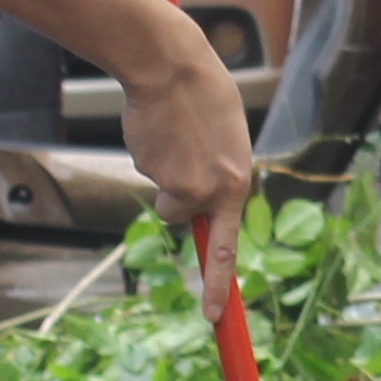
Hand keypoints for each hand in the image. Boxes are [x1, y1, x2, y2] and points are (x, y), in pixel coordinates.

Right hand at [116, 26, 253, 301]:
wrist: (170, 63)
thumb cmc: (203, 92)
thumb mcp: (226, 138)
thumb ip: (220, 173)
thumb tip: (196, 202)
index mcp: (236, 182)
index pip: (226, 247)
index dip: (217, 285)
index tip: (213, 317)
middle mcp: (209, 190)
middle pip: (180, 214)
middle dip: (172, 197)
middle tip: (175, 161)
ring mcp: (176, 182)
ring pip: (160, 190)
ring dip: (160, 167)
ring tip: (171, 128)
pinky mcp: (148, 169)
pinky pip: (145, 168)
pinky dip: (148, 149)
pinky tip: (157, 123)